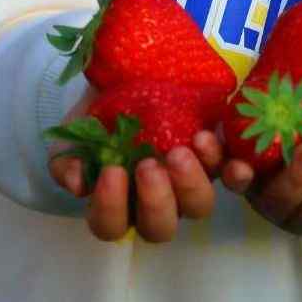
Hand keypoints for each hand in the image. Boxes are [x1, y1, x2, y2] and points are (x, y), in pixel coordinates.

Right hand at [47, 89, 226, 242]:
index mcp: (118, 201)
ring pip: (198, 207)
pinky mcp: (217, 161)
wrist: (133, 73)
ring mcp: (189, 183)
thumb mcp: (77, 128)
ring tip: (183, 148)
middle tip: (150, 164)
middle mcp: (156, 201)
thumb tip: (78, 184)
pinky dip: (234, 173)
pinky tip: (228, 157)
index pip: (110, 226)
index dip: (110, 208)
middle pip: (160, 228)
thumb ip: (67, 158)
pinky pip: (233, 179)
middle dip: (156, 200)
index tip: (112, 171)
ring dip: (191, 184)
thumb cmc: (103, 110)